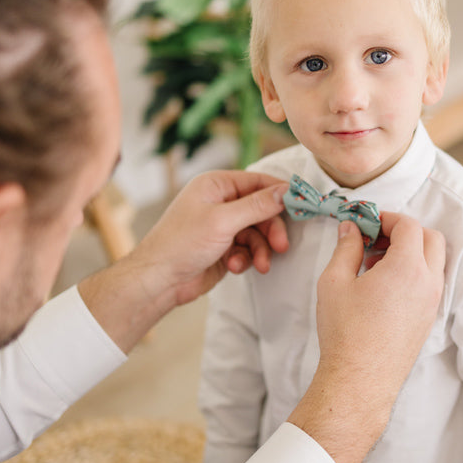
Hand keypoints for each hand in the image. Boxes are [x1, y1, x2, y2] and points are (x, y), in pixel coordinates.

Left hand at [79, 170, 288, 351]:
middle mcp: (219, 202)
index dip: (281, 193)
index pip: (258, 182)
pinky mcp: (224, 248)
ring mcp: (222, 226)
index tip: (302, 205)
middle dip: (271, 229)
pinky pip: (248, 249)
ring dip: (260, 249)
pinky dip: (246, 259)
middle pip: (261, 209)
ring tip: (260, 265)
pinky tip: (235, 267)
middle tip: (281, 245)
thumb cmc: (181, 244)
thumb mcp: (223, 221)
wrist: (159, 280)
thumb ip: (258, 205)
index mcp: (216, 185)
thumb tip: (287, 190)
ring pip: (257, 233)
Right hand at [289, 212, 445, 462]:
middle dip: (405, 231)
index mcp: (408, 267)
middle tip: (375, 238)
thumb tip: (351, 228)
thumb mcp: (334, 281)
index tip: (366, 223)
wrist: (360, 379)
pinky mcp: (429, 319)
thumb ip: (346, 248)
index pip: (408, 225)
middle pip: (431, 238)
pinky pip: (430, 283)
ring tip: (376, 264)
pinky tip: (384, 287)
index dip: (387, 218)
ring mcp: (432, 302)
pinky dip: (414, 273)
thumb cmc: (345, 331)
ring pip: (434, 261)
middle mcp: (428, 282)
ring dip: (411, 252)